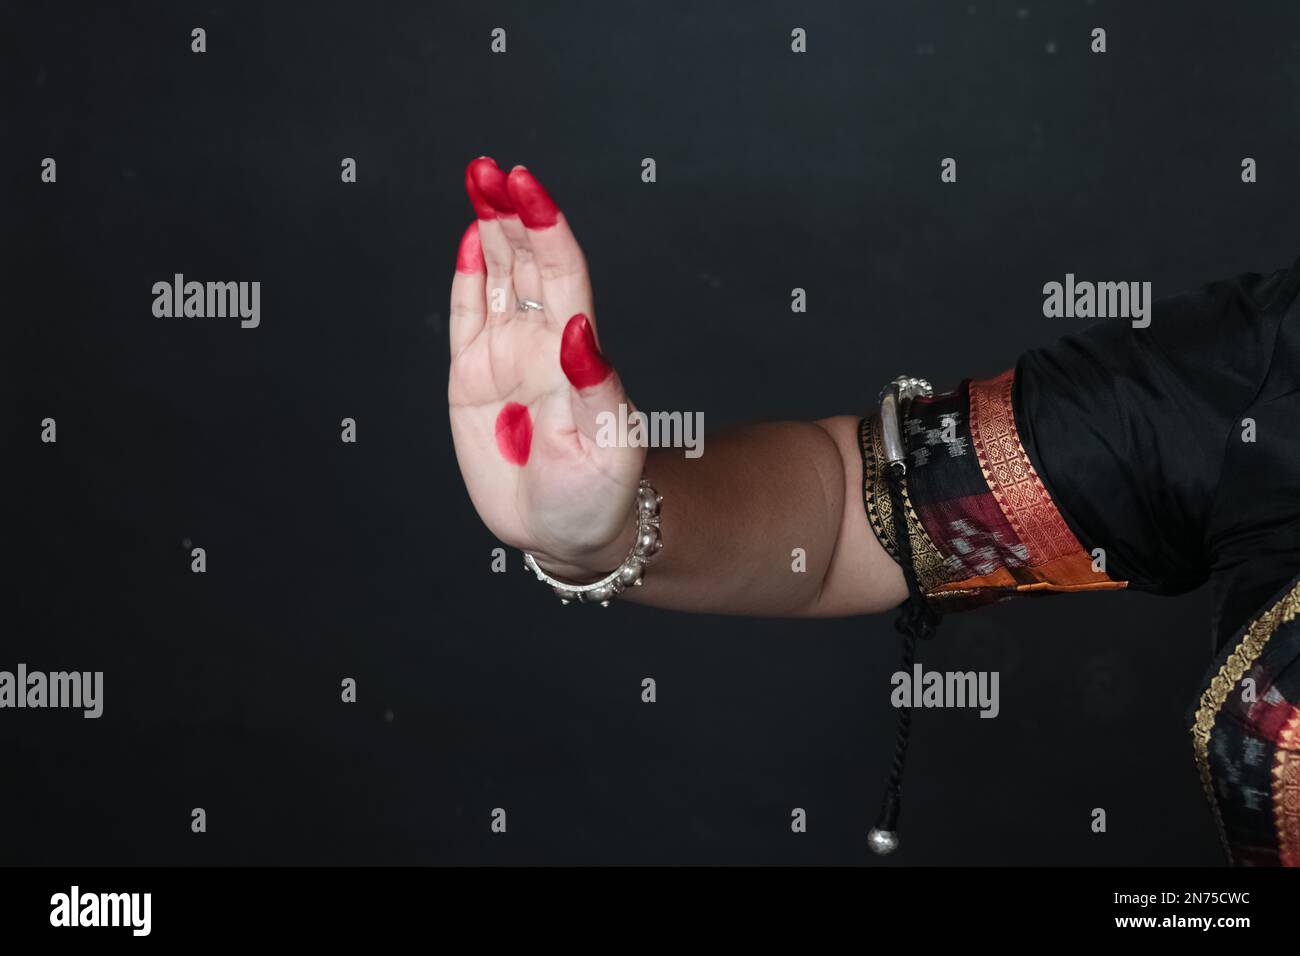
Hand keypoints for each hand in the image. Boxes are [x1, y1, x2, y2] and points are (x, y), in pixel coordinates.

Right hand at [448, 158, 644, 578]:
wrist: (567, 534)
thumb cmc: (600, 495)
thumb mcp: (608, 448)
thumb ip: (594, 390)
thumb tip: (579, 333)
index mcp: (576, 353)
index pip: (562, 274)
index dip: (544, 227)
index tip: (526, 185)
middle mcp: (542, 344)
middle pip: (526, 262)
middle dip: (510, 212)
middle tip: (488, 168)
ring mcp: (506, 358)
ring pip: (497, 278)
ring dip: (488, 230)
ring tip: (479, 180)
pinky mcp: (472, 380)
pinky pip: (467, 318)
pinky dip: (466, 278)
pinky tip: (468, 240)